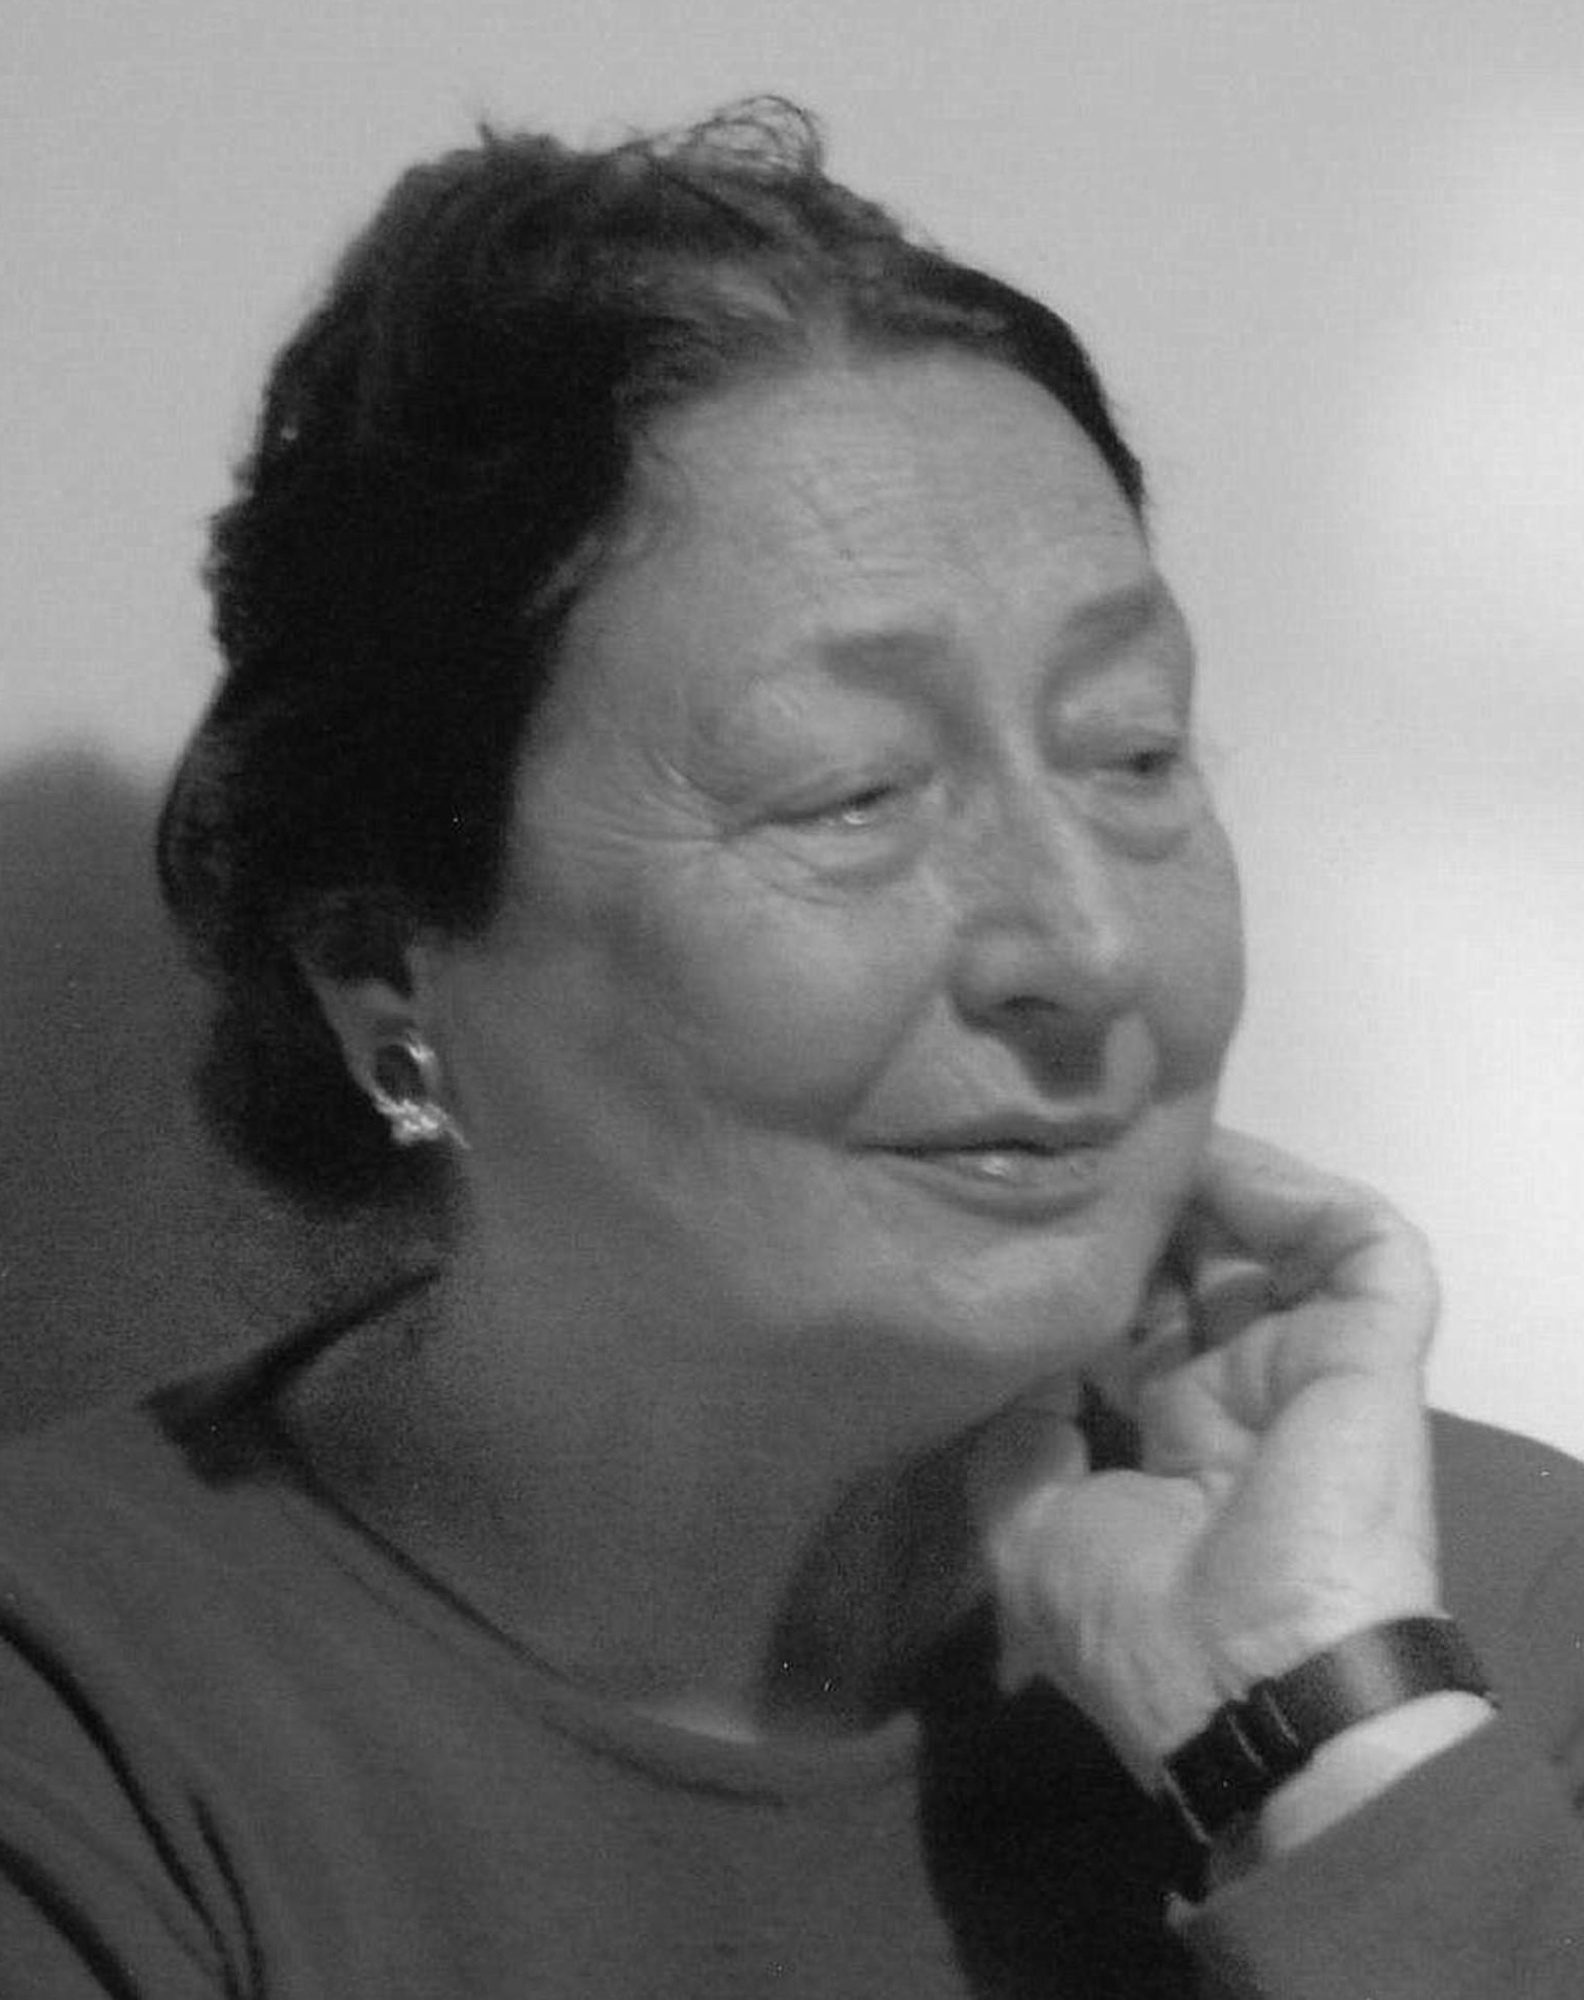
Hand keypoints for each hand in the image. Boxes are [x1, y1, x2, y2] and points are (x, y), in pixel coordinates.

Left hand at [971, 1130, 1444, 1789]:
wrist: (1254, 1692)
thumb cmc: (1139, 1627)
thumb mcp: (1030, 1530)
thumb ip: (1018, 1434)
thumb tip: (1018, 1355)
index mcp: (1175, 1438)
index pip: (1138, 1317)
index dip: (1092, 1262)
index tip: (1034, 1208)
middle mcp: (1242, 1392)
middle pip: (1202, 1263)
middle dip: (1147, 1207)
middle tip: (1088, 1155)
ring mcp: (1309, 1367)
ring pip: (1281, 1237)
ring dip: (1219, 1183)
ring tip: (1150, 1146)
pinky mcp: (1372, 1351)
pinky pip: (1363, 1244)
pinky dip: (1302, 1194)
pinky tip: (1225, 1172)